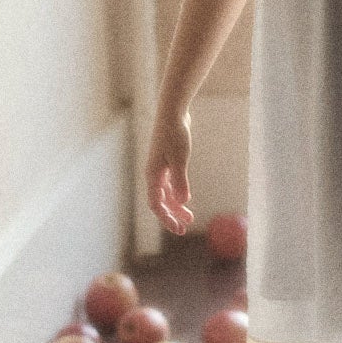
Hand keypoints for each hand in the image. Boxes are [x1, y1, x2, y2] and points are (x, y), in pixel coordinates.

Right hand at [143, 109, 192, 233]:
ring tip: (189, 217)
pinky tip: (185, 199)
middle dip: (171, 216)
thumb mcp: (180, 159)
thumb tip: (182, 202)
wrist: (173, 113)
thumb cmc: (175, 134)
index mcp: (152, 175)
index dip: (167, 219)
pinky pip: (168, 184)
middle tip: (183, 229)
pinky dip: (176, 194)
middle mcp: (153, 174)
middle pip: (160, 202)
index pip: (157, 204)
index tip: (179, 229)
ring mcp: (159, 168)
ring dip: (175, 207)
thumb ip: (180, 181)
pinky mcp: (167, 162)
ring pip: (165, 194)